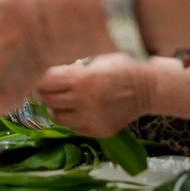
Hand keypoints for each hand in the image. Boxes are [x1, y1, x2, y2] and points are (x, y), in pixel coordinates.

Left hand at [35, 54, 157, 137]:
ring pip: (57, 117)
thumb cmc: (122, 66)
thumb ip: (70, 68)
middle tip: (50, 86)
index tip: (39, 74)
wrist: (151, 87)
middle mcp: (83, 102)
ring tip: (66, 98)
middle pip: (47, 100)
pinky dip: (72, 118)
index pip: (44, 83)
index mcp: (81, 79)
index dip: (39, 78)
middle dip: (45, 92)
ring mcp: (90, 119)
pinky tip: (81, 107)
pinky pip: (73, 127)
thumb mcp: (94, 59)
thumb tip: (44, 70)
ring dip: (57, 107)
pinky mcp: (98, 131)